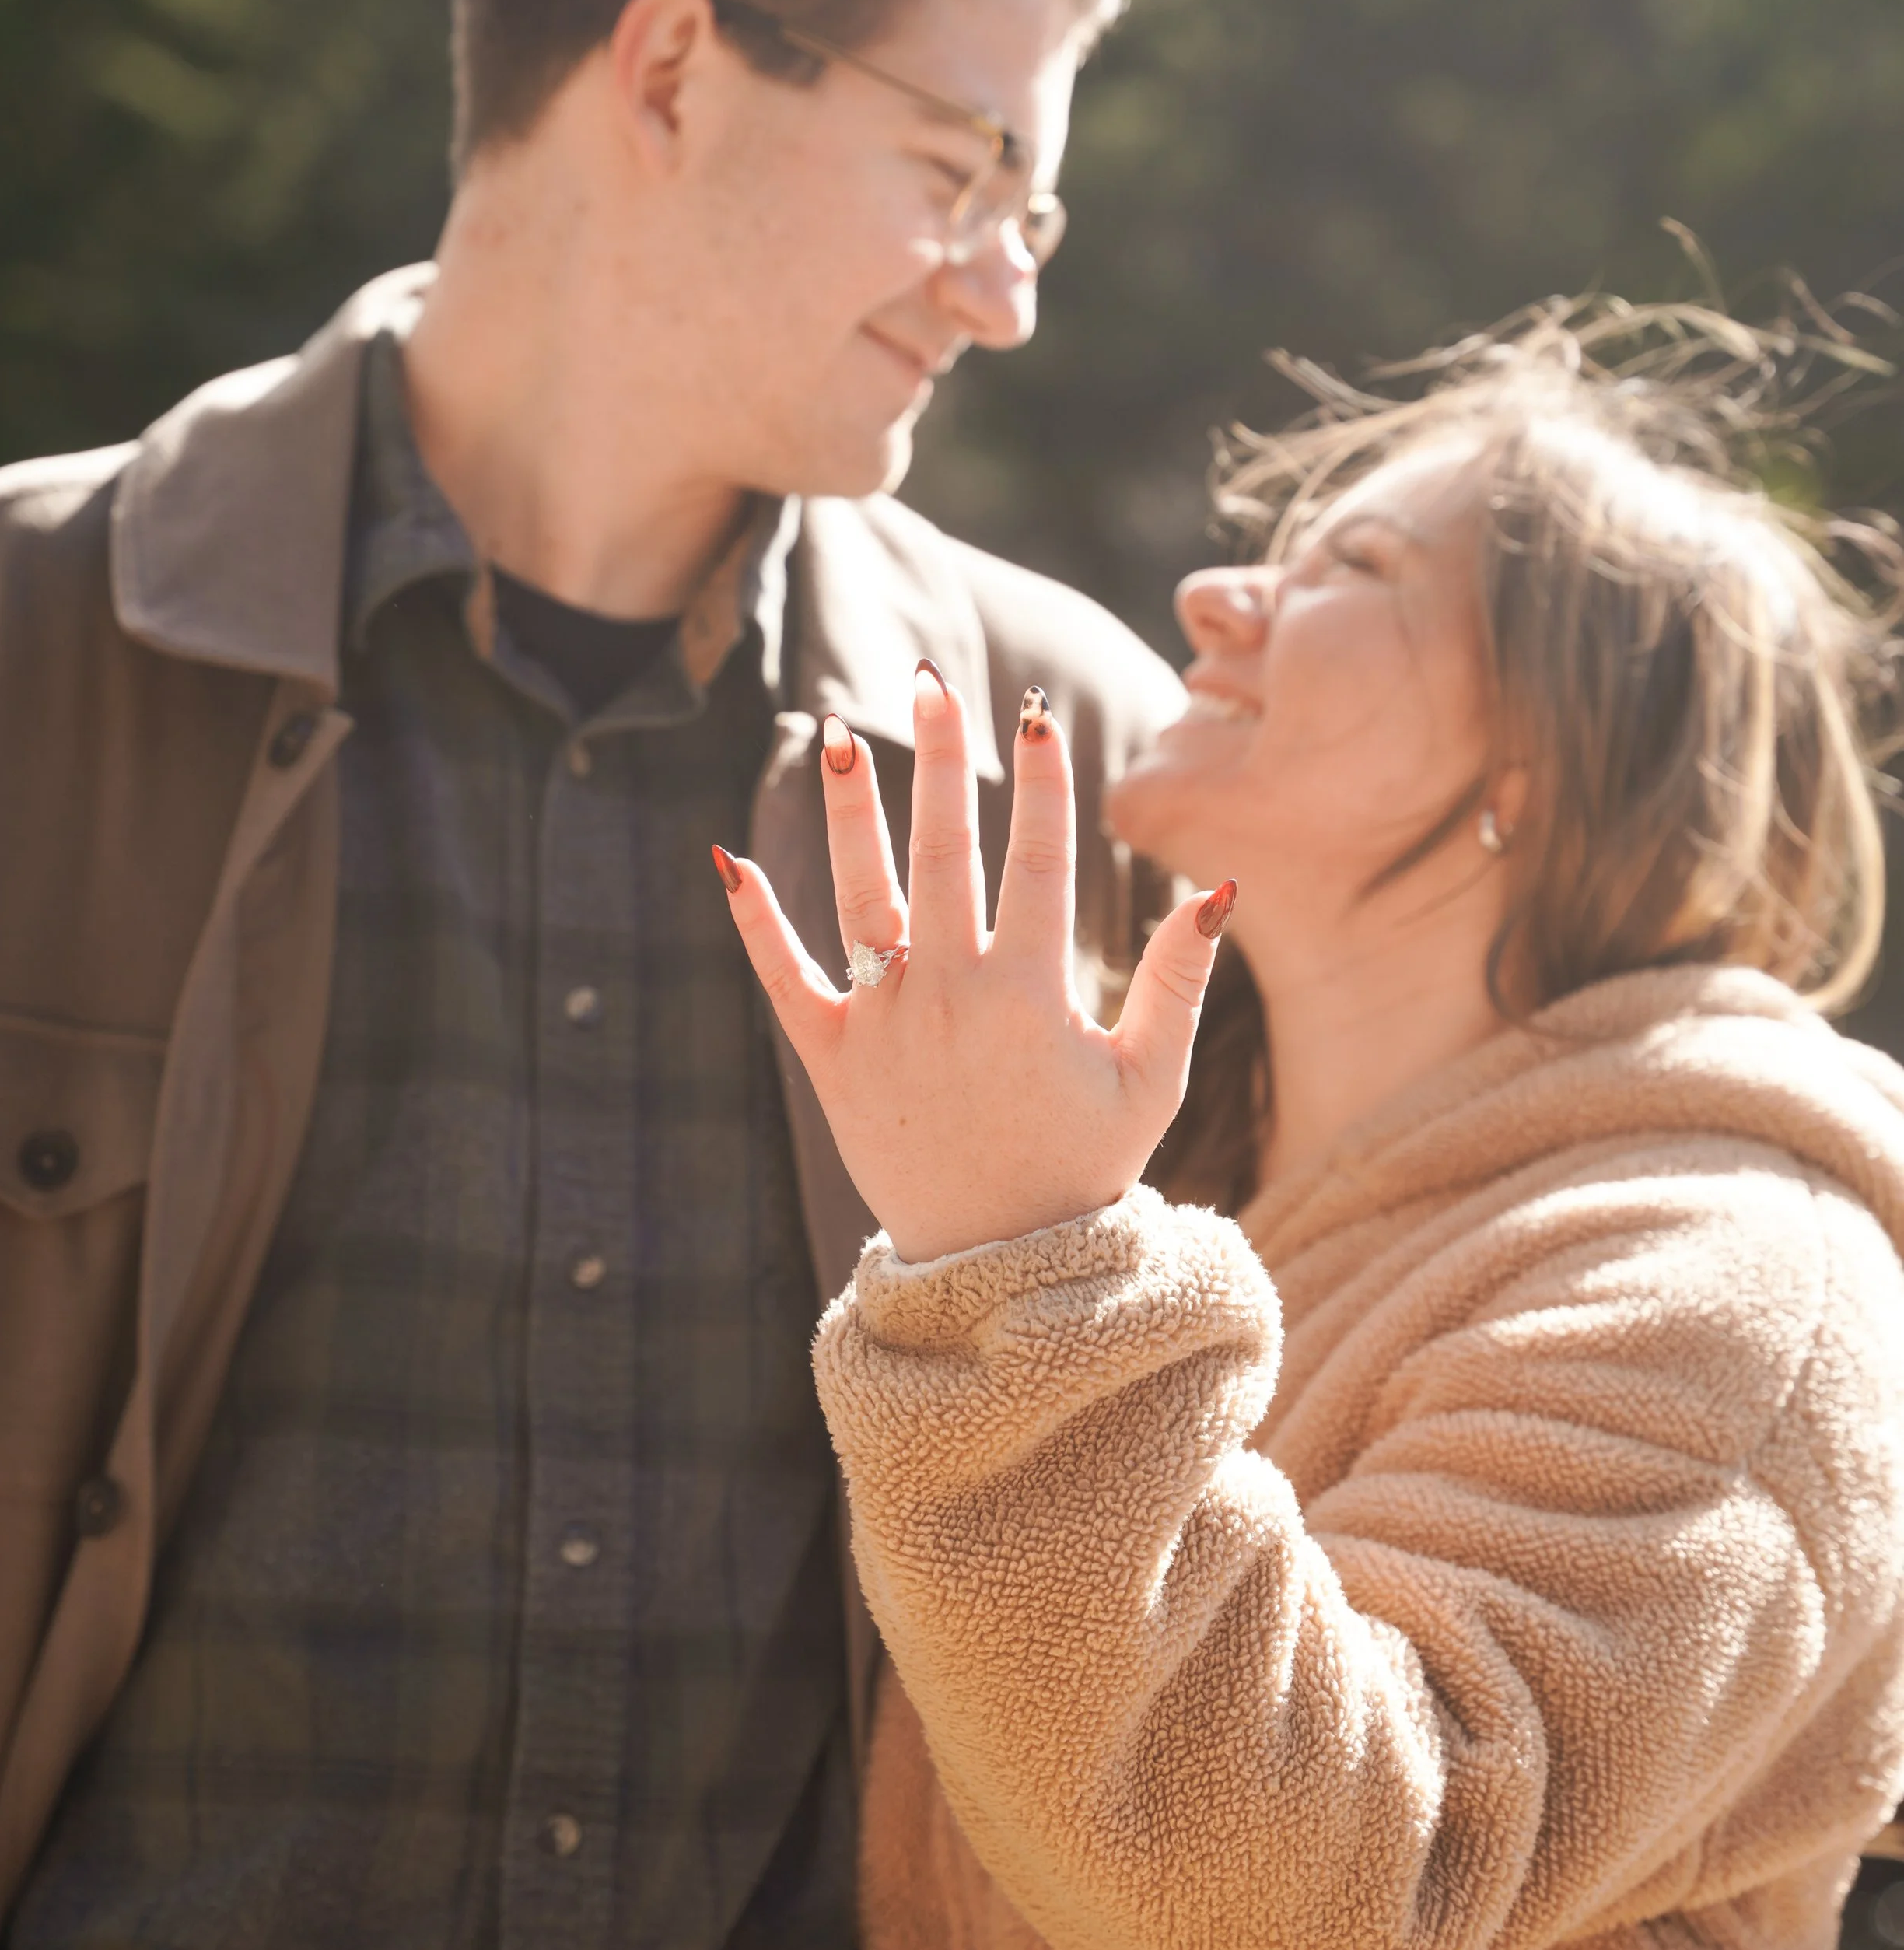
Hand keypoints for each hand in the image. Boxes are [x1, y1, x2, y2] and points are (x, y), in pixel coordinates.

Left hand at [715, 664, 1235, 1263]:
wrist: (1001, 1266)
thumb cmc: (1084, 1166)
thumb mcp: (1151, 1080)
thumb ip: (1181, 980)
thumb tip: (1220, 884)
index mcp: (1032, 996)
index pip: (1039, 860)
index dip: (1042, 781)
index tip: (1036, 713)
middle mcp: (950, 998)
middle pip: (944, 851)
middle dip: (942, 759)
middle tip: (933, 683)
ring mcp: (884, 1027)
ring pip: (859, 895)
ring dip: (849, 809)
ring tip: (837, 730)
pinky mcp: (831, 1061)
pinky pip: (785, 980)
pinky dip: (756, 923)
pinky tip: (729, 859)